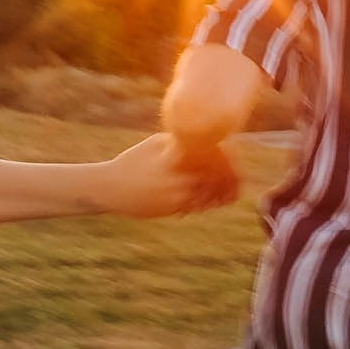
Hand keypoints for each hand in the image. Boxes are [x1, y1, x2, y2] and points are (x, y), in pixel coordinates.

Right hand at [97, 134, 238, 218]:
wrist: (109, 187)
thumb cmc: (133, 161)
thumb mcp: (156, 144)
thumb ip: (181, 142)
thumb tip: (206, 139)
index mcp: (178, 155)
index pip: (214, 157)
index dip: (230, 159)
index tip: (236, 157)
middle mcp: (179, 175)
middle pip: (216, 178)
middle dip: (230, 180)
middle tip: (239, 179)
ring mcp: (176, 193)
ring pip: (209, 195)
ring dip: (221, 194)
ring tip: (230, 191)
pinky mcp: (171, 208)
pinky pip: (195, 206)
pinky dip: (206, 203)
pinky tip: (210, 200)